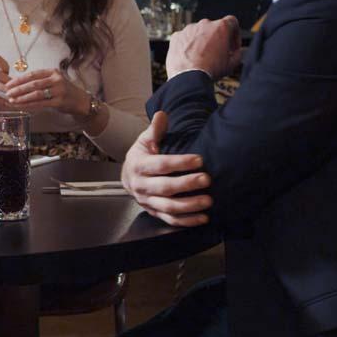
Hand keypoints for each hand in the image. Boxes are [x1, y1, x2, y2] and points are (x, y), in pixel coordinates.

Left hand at [1, 68, 90, 119]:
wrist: (80, 101)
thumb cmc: (64, 91)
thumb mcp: (54, 81)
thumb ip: (40, 81)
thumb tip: (19, 84)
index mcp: (53, 72)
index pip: (33, 74)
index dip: (19, 79)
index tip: (8, 84)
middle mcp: (56, 80)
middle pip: (33, 84)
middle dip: (18, 89)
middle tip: (7, 93)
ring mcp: (59, 91)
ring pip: (36, 94)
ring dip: (22, 97)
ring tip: (12, 100)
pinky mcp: (59, 102)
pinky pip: (41, 103)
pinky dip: (30, 105)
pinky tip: (22, 106)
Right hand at [121, 111, 210, 226]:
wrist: (128, 177)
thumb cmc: (141, 156)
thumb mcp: (144, 141)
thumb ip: (155, 130)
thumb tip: (162, 114)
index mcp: (139, 166)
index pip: (161, 165)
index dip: (180, 163)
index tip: (199, 160)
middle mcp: (141, 186)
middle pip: (165, 187)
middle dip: (186, 184)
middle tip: (207, 179)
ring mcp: (147, 202)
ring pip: (168, 207)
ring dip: (189, 206)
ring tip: (208, 201)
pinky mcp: (154, 213)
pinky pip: (170, 220)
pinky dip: (187, 221)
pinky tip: (203, 218)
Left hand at [166, 17, 239, 78]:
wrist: (189, 78)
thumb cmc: (210, 70)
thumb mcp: (232, 64)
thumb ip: (237, 53)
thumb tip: (236, 52)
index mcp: (220, 27)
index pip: (232, 22)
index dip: (234, 34)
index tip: (231, 44)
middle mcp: (204, 24)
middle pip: (213, 28)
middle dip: (216, 39)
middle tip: (216, 53)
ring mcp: (189, 29)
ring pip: (198, 33)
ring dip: (201, 42)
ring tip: (202, 58)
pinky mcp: (177, 36)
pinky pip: (185, 38)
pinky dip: (188, 45)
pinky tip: (190, 58)